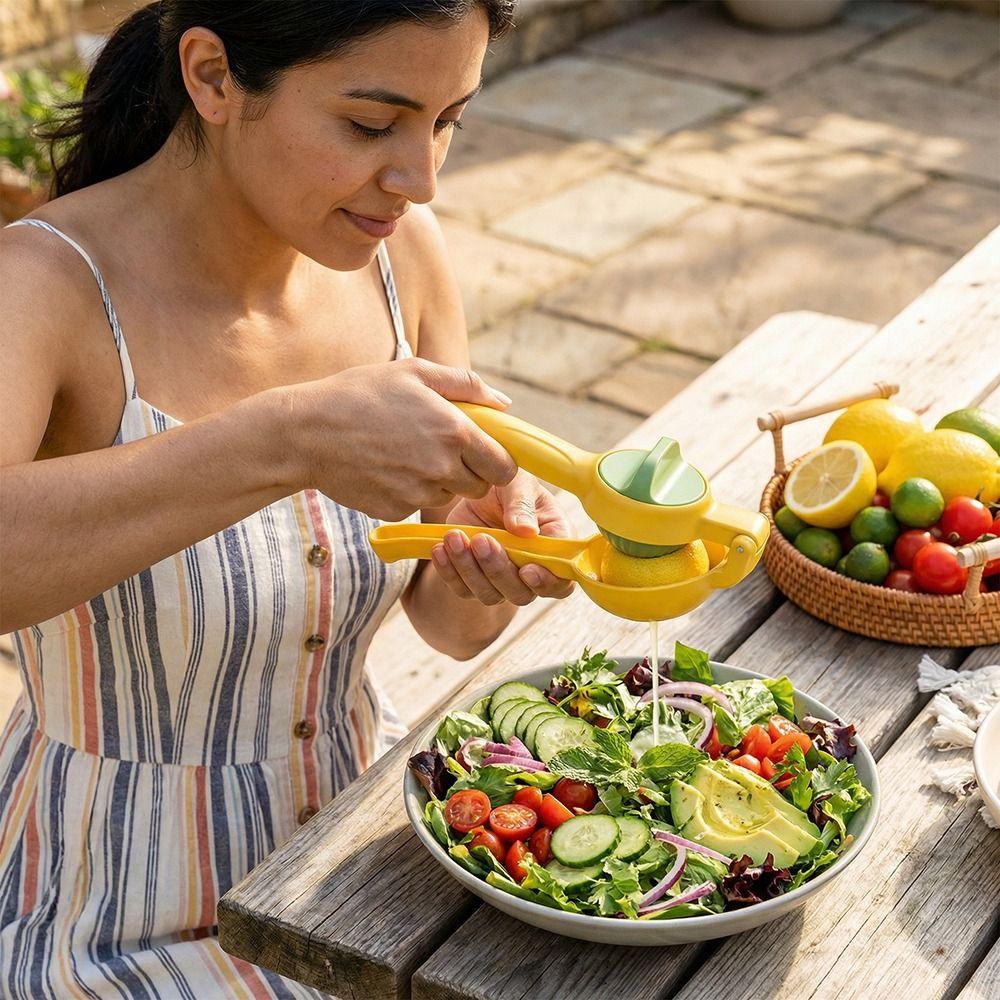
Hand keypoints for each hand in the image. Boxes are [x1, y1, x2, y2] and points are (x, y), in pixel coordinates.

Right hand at [279, 358, 517, 519]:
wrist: (306, 433)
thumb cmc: (360, 394)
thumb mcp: (414, 372)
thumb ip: (466, 386)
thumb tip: (505, 405)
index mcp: (454, 431)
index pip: (505, 467)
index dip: (500, 461)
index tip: (487, 452)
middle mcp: (442, 468)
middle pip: (481, 486)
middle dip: (472, 472)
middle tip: (446, 450)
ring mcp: (418, 493)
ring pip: (449, 496)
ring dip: (441, 481)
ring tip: (408, 453)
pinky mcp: (397, 510)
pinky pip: (418, 505)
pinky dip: (411, 491)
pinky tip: (387, 468)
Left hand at [429, 471, 575, 606]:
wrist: (475, 489)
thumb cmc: (507, 485)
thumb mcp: (517, 483)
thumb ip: (522, 504)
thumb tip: (525, 531)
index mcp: (553, 546)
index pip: (561, 580)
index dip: (547, 582)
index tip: (526, 569)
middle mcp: (531, 569)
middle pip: (522, 593)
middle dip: (499, 569)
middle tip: (481, 539)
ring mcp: (502, 579)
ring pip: (490, 594)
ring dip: (470, 569)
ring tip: (454, 537)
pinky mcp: (473, 580)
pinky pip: (462, 589)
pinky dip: (449, 572)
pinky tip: (441, 549)